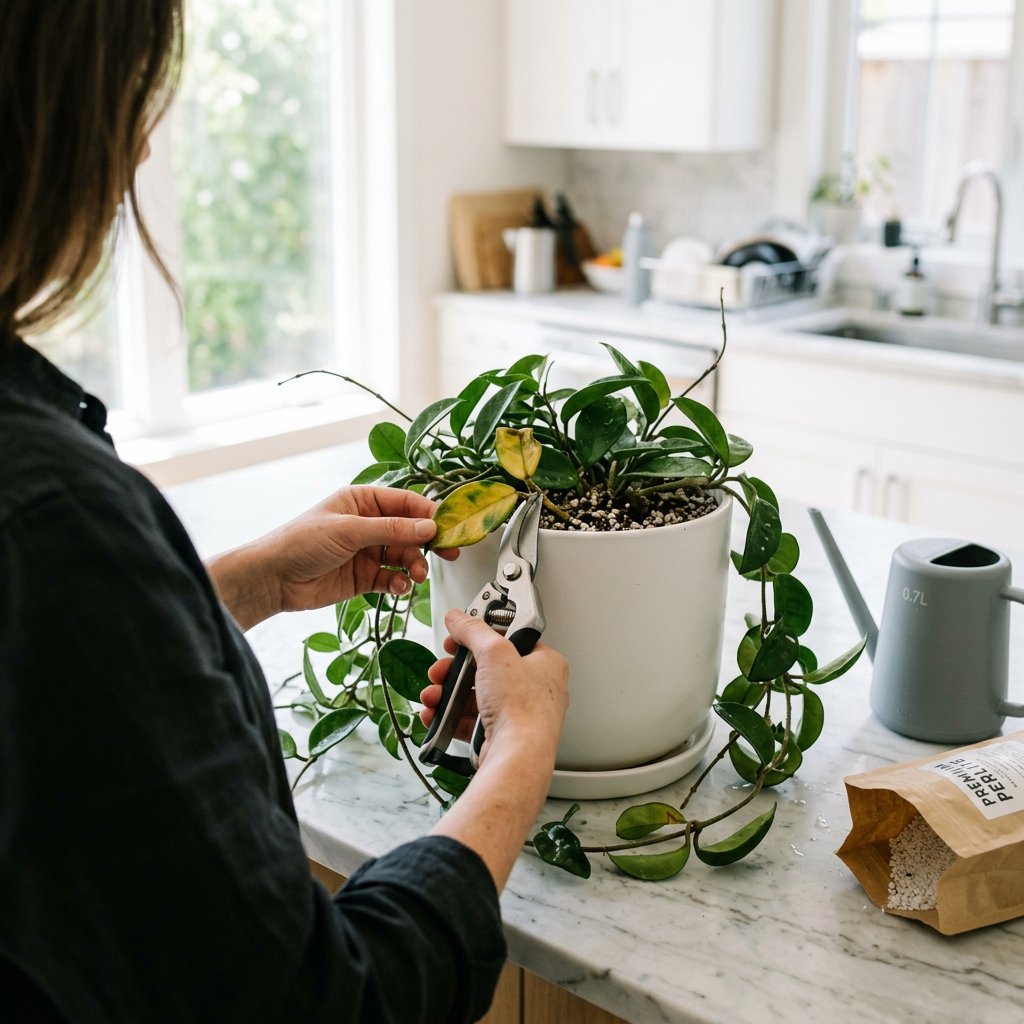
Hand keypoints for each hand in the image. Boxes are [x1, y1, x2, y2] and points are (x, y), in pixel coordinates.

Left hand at [206, 485, 457, 629]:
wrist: (273, 579)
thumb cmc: (300, 542)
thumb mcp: (348, 530)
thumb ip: (391, 530)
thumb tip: (428, 528)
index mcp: (363, 501)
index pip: (406, 502)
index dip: (429, 514)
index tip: (448, 527)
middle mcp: (368, 524)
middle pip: (410, 531)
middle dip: (427, 543)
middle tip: (448, 553)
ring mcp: (367, 551)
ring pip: (404, 556)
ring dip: (414, 566)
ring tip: (415, 576)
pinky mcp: (364, 577)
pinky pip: (392, 578)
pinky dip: (399, 583)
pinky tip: (398, 587)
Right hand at [419, 609, 568, 767]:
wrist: (517, 756)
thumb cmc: (522, 708)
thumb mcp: (495, 652)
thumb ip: (473, 630)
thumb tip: (459, 618)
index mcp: (545, 664)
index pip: (510, 639)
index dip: (481, 636)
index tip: (459, 636)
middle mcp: (535, 689)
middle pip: (486, 669)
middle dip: (454, 670)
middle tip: (440, 670)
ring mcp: (517, 714)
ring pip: (475, 696)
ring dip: (447, 693)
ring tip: (433, 694)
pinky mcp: (500, 735)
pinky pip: (470, 720)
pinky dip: (450, 716)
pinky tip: (436, 714)